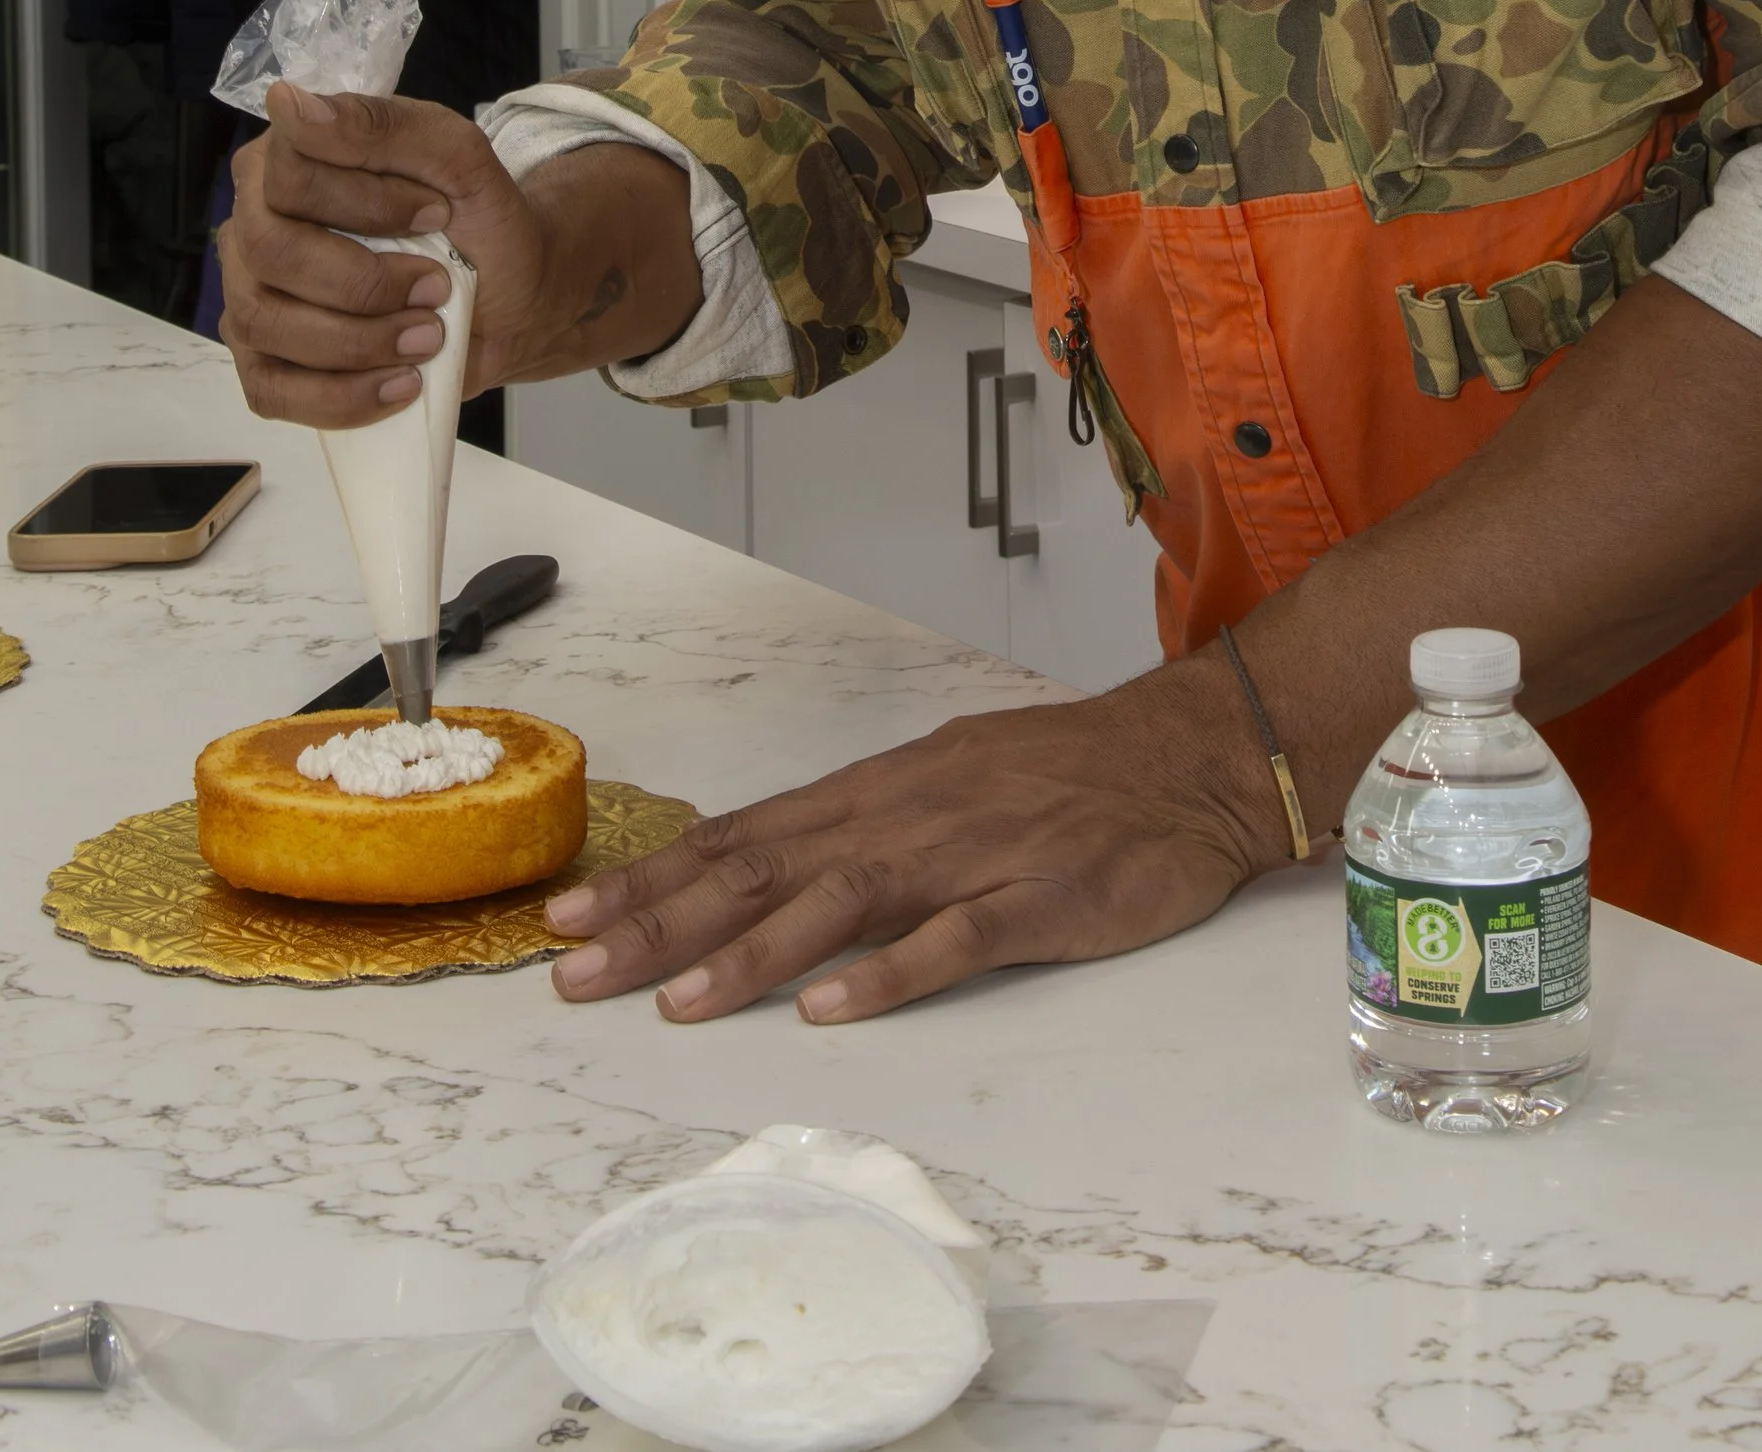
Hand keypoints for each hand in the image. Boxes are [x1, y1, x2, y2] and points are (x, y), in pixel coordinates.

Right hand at [219, 89, 560, 426]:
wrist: (511, 294)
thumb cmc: (477, 220)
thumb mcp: (457, 157)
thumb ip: (383, 126)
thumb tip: (290, 102)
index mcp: (287, 159)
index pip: (289, 175)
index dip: (368, 203)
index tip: (435, 213)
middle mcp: (253, 223)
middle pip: (272, 253)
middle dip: (365, 281)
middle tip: (435, 287)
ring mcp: (251, 295)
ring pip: (266, 322)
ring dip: (361, 339)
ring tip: (427, 337)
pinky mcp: (265, 363)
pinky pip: (271, 391)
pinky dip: (343, 396)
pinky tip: (399, 384)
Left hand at [547, 658, 1287, 1025]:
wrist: (1191, 754)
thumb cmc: (1069, 773)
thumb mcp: (948, 780)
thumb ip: (861, 828)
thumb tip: (763, 863)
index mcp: (883, 790)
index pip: (744, 835)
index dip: (653, 879)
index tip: (570, 918)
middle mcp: (910, 815)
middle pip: (768, 868)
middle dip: (663, 922)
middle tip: (575, 971)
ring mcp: (974, 855)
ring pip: (843, 901)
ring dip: (753, 954)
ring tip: (675, 1001)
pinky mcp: (1042, 900)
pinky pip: (958, 938)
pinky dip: (892, 973)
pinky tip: (834, 1007)